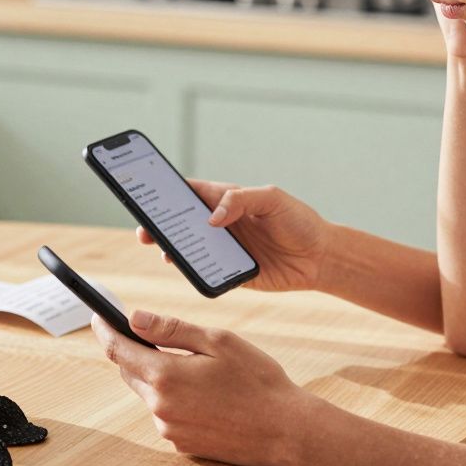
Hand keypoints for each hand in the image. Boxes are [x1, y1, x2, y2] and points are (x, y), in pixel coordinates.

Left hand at [91, 310, 314, 465]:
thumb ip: (171, 329)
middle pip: (131, 372)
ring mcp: (170, 429)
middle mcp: (160, 407)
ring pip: (149, 394)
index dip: (105, 330)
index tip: (98, 316)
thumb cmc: (257, 380)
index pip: (118, 350)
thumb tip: (135, 318)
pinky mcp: (182, 445)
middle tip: (158, 338)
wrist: (286, 429)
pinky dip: (175, 400)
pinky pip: (166, 415)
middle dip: (138, 352)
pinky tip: (206, 395)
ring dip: (161, 378)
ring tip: (199, 370)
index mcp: (165, 376)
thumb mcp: (217, 341)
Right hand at [137, 180, 331, 292]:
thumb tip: (212, 218)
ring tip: (163, 250)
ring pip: (189, 248)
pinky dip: (192, 271)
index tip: (145, 192)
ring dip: (172, 249)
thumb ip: (241, 200)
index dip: (166, 192)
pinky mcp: (231, 273)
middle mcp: (221, 224)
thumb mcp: (272, 199)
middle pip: (181, 222)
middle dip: (159, 225)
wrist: (321, 258)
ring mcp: (224, 249)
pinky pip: (205, 272)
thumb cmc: (299, 221)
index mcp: (227, 200)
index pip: (190, 192)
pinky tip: (185, 269)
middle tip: (144, 230)